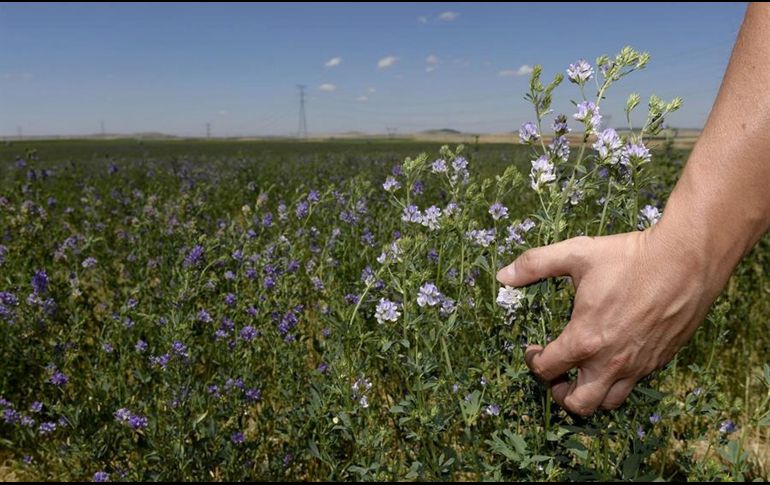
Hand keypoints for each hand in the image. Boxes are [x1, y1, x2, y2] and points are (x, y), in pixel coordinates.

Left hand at [496, 228, 723, 415]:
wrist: (686, 261)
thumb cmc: (630, 257)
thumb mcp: (576, 253)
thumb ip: (535, 264)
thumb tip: (503, 274)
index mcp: (584, 339)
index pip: (547, 369)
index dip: (533, 361)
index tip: (534, 349)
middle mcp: (610, 361)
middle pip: (578, 404)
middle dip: (559, 394)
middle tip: (557, 374)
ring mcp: (637, 365)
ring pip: (608, 402)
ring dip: (590, 394)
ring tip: (582, 373)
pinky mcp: (659, 361)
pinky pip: (633, 386)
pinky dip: (617, 382)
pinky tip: (612, 358)